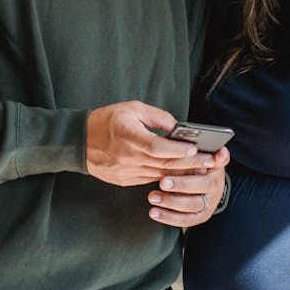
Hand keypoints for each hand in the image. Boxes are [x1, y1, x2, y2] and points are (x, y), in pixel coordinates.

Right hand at [86, 102, 216, 185]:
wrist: (78, 141)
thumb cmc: (106, 120)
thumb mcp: (132, 108)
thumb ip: (157, 117)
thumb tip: (179, 128)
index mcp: (128, 136)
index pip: (158, 147)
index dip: (178, 150)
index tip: (196, 148)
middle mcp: (127, 157)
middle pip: (164, 164)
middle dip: (190, 164)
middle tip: (211, 161)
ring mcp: (126, 172)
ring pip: (160, 175)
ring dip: (182, 173)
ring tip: (202, 168)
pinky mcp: (125, 180)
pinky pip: (150, 179)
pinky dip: (166, 177)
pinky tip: (181, 174)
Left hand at [147, 150, 229, 226]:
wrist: (207, 184)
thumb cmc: (202, 166)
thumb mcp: (208, 156)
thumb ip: (211, 152)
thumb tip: (222, 152)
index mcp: (216, 172)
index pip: (212, 168)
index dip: (201, 164)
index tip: (187, 163)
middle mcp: (214, 189)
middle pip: (202, 186)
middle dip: (181, 185)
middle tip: (162, 182)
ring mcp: (207, 205)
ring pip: (191, 206)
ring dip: (171, 202)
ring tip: (153, 197)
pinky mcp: (199, 217)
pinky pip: (184, 220)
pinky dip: (168, 217)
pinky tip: (155, 212)